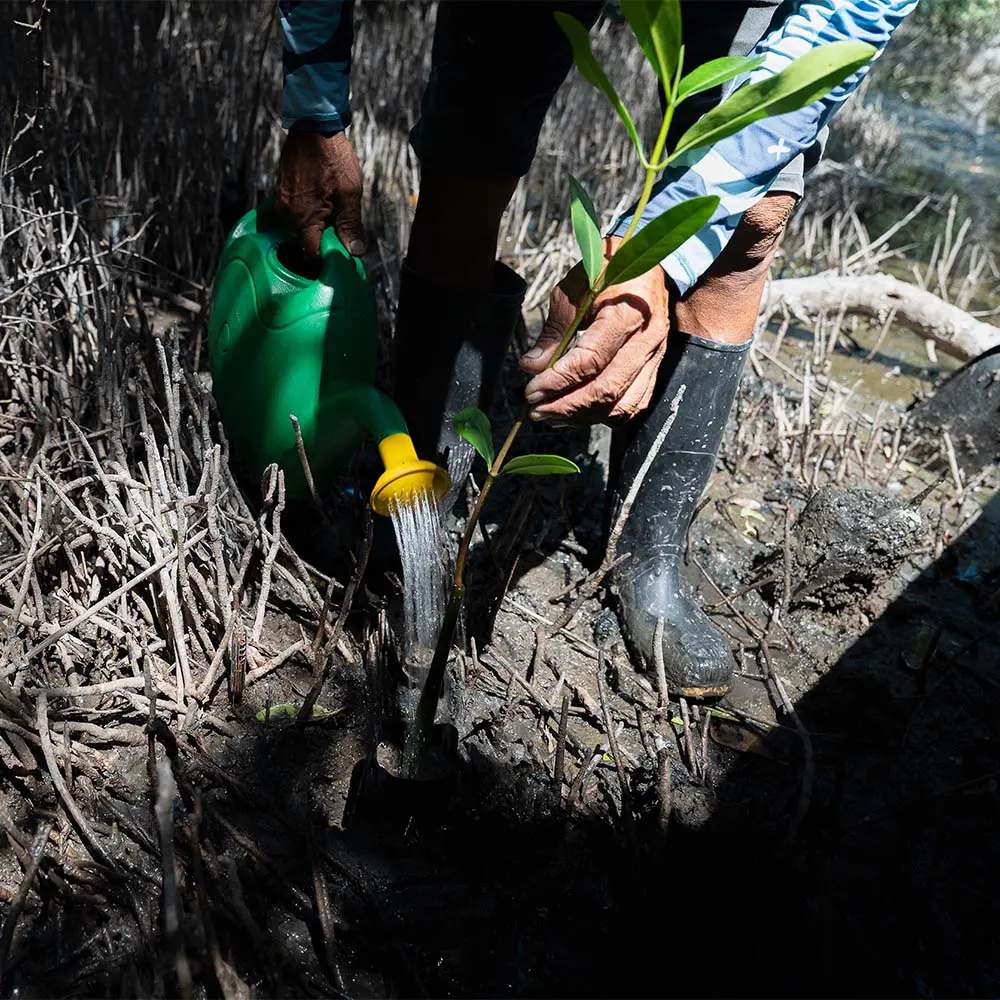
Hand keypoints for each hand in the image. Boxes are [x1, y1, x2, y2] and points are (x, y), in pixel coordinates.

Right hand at [276, 130, 364, 260]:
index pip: (311, 255)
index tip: (339, 259)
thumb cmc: (333, 158)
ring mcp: (282, 203)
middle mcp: (287, 214)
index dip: (326, 260)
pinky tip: (323, 202)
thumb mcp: (350, 193)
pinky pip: (296, 212)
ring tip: (334, 212)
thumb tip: (355, 251)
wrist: (313, 126)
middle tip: (342, 233)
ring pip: (301, 227)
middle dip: (323, 241)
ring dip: (317, 226)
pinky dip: (309, 213)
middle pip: (305, 242)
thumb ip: (351, 225)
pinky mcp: (281, 192)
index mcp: (303, 219)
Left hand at [519, 236, 669, 425]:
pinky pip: (633, 405)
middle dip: (565, 406)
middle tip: (536, 410)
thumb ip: (554, 330)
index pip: (590, 360)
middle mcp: (647, 340)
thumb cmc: (607, 273)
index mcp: (627, 313)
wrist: (649, 265)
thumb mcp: (573, 290)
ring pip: (620, 405)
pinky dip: (604, 416)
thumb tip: (531, 366)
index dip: (557, 381)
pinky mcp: (655, 369)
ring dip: (582, 417)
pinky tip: (578, 415)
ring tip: (552, 417)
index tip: (531, 391)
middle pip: (605, 389)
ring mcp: (655, 358)